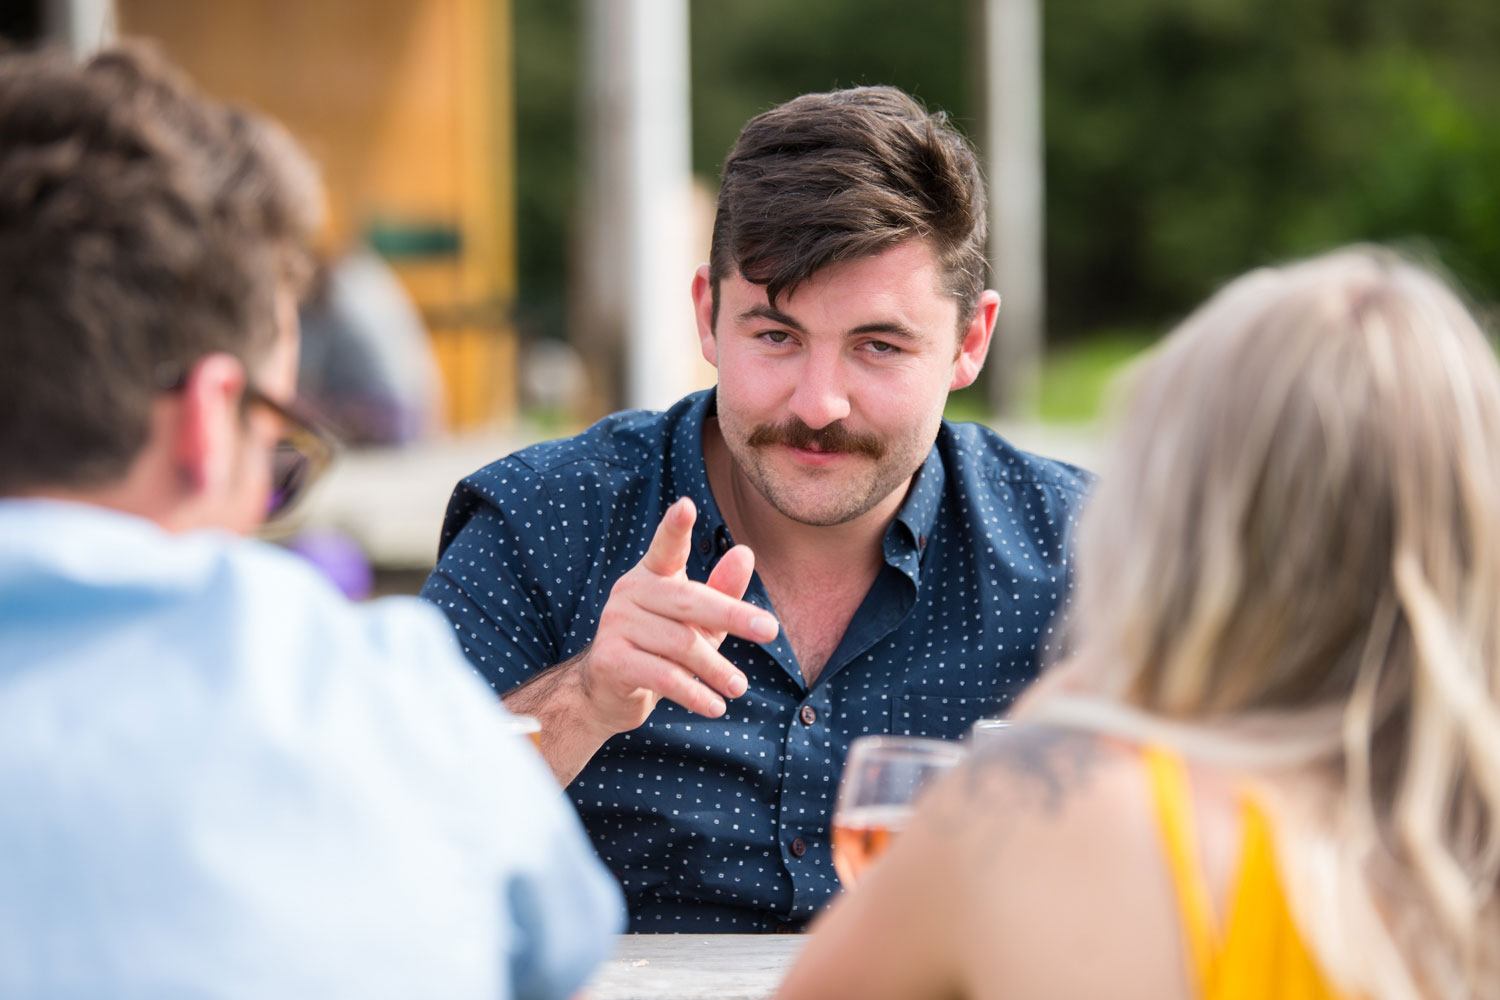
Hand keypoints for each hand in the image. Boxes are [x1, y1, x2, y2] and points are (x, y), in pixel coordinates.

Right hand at [573, 497, 777, 733]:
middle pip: (690, 602)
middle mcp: (630, 592)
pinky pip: (662, 676)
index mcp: (651, 575)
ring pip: (680, 644)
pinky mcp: (611, 660)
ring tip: (739, 687)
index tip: (686, 506)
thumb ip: (722, 592)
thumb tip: (746, 554)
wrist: (607, 692)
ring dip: (716, 669)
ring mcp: (616, 625)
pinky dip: (694, 693)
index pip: (666, 546)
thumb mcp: (697, 622)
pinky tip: (715, 706)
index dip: (675, 527)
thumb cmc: (659, 647)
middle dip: (733, 616)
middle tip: (770, 630)